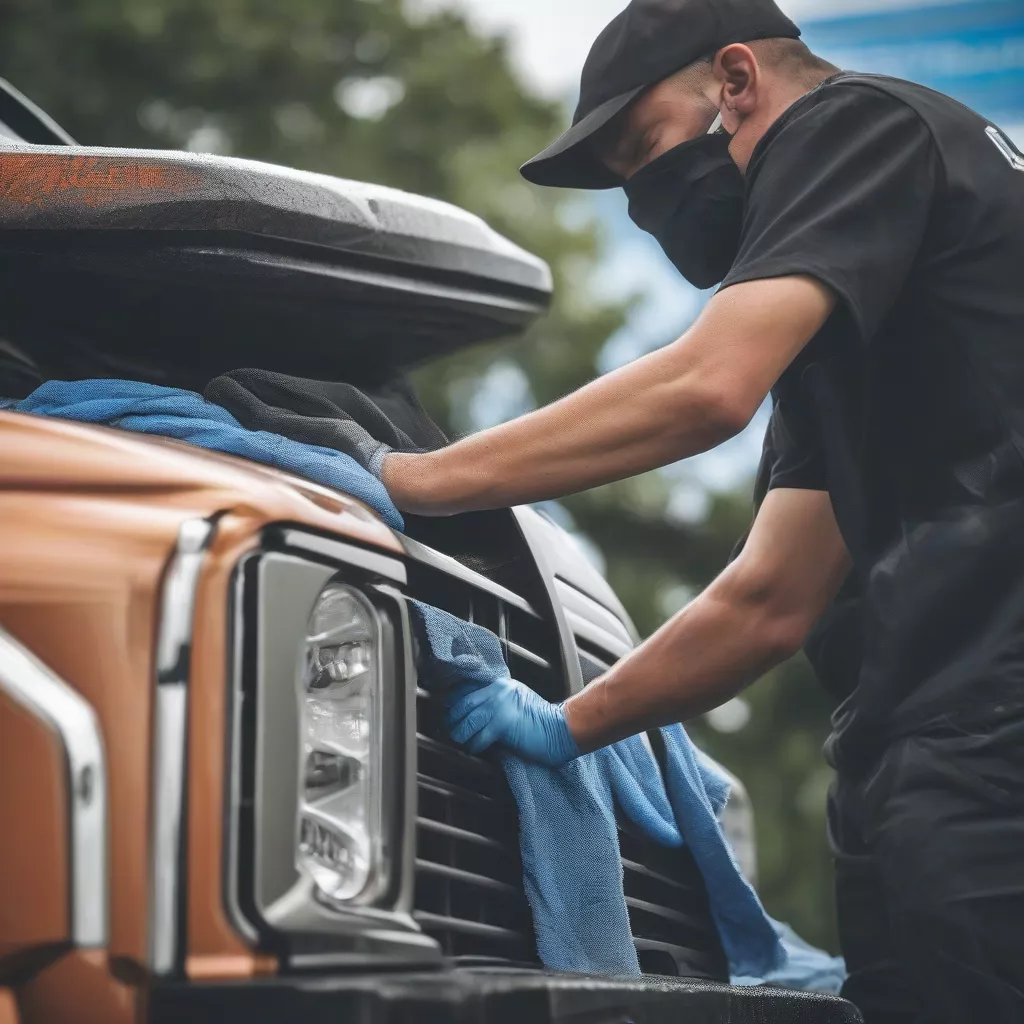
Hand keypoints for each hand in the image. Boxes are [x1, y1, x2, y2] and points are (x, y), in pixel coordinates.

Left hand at [445, 677, 580, 766]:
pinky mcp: (502, 723)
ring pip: (467, 721)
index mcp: (501, 685)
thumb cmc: (542, 720)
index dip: (455, 704)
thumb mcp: (516, 701)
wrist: (562, 729)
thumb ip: (497, 703)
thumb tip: (473, 715)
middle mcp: (498, 692)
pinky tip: (476, 748)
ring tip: (462, 741)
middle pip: (463, 705)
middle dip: (453, 720)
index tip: (450, 715)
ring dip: (461, 735)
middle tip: (451, 731)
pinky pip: (479, 737)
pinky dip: (474, 746)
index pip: (468, 691)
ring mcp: (500, 706)